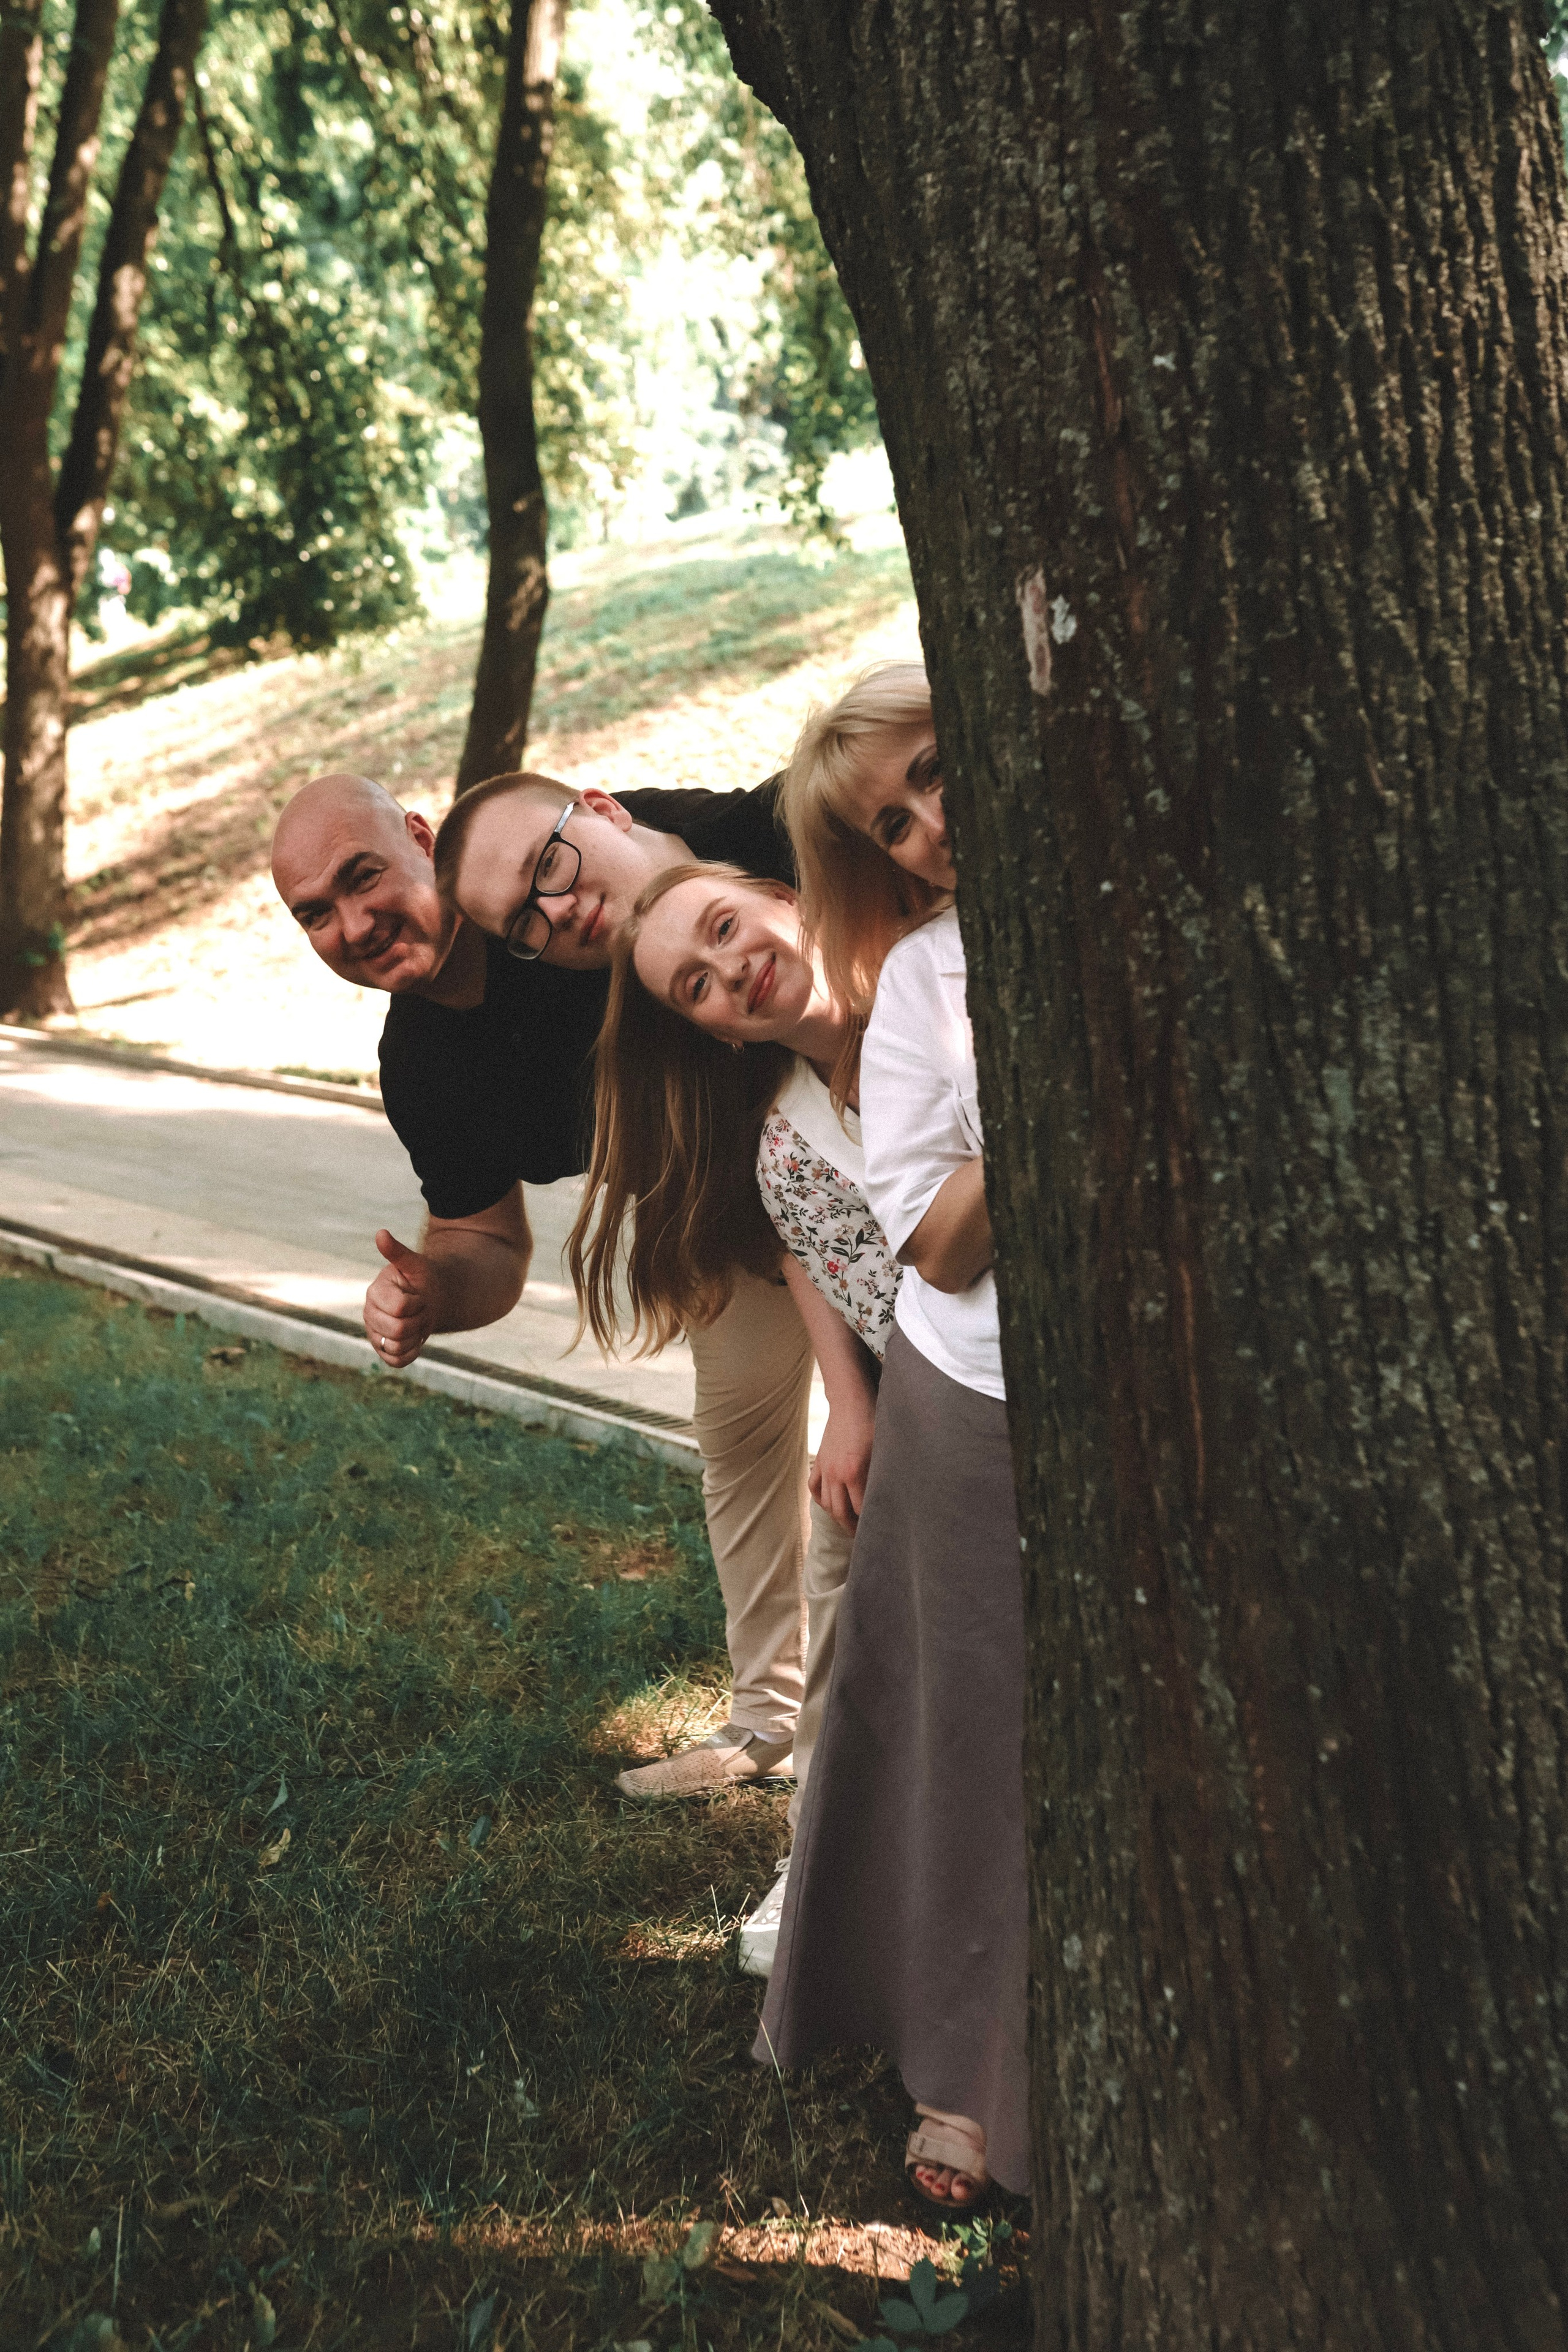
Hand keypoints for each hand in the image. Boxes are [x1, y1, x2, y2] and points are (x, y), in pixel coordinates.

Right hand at [364, 1229, 439, 1367]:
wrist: (431, 1298)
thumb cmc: (422, 1279)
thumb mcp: (415, 1263)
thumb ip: (397, 1252)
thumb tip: (381, 1233)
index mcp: (375, 1292)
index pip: (400, 1307)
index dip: (417, 1303)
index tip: (418, 1295)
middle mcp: (369, 1314)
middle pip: (399, 1329)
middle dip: (418, 1319)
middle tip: (420, 1309)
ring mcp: (374, 1333)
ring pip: (397, 1346)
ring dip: (415, 1335)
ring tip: (416, 1321)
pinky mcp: (382, 1349)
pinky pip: (397, 1361)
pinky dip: (411, 1352)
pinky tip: (414, 1338)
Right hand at [809, 1392, 875, 1534]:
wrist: (851, 1401)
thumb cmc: (874, 1422)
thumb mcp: (885, 1449)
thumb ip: (884, 1474)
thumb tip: (892, 1497)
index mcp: (855, 1472)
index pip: (861, 1509)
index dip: (870, 1522)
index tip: (880, 1529)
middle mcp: (836, 1474)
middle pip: (841, 1512)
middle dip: (852, 1528)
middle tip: (863, 1537)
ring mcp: (825, 1468)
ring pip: (826, 1503)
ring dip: (837, 1517)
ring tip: (850, 1523)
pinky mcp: (819, 1461)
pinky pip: (814, 1487)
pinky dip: (821, 1499)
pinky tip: (831, 1504)